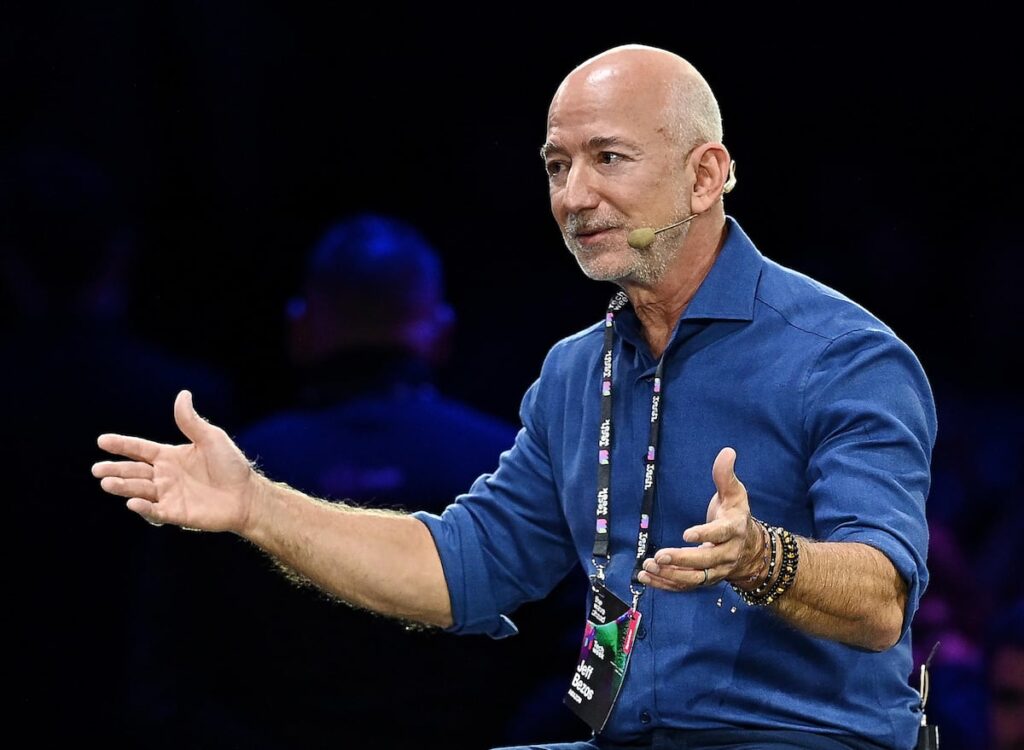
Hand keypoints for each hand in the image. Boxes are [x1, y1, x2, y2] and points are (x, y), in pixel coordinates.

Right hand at [92, 390, 261, 533]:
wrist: (247, 495)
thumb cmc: (231, 465)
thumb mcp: (211, 438)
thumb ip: (191, 421)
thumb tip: (182, 394)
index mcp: (170, 456)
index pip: (140, 449)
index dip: (122, 445)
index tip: (101, 441)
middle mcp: (165, 476)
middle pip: (134, 471)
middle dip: (115, 469)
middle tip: (97, 469)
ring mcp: (169, 495)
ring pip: (140, 490)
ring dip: (123, 487)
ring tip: (107, 482)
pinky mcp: (176, 513)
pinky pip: (155, 511)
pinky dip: (143, 508)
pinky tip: (132, 502)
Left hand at [638, 446, 757, 590]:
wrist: (749, 548)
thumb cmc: (735, 515)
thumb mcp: (735, 494)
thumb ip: (726, 475)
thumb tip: (727, 451)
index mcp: (733, 530)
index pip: (720, 534)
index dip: (705, 535)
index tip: (687, 534)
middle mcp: (726, 555)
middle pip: (705, 562)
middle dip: (682, 560)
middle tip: (659, 555)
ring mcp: (715, 571)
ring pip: (694, 578)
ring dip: (670, 575)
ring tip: (648, 566)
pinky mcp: (703, 580)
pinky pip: (684, 586)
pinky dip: (665, 584)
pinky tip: (646, 576)